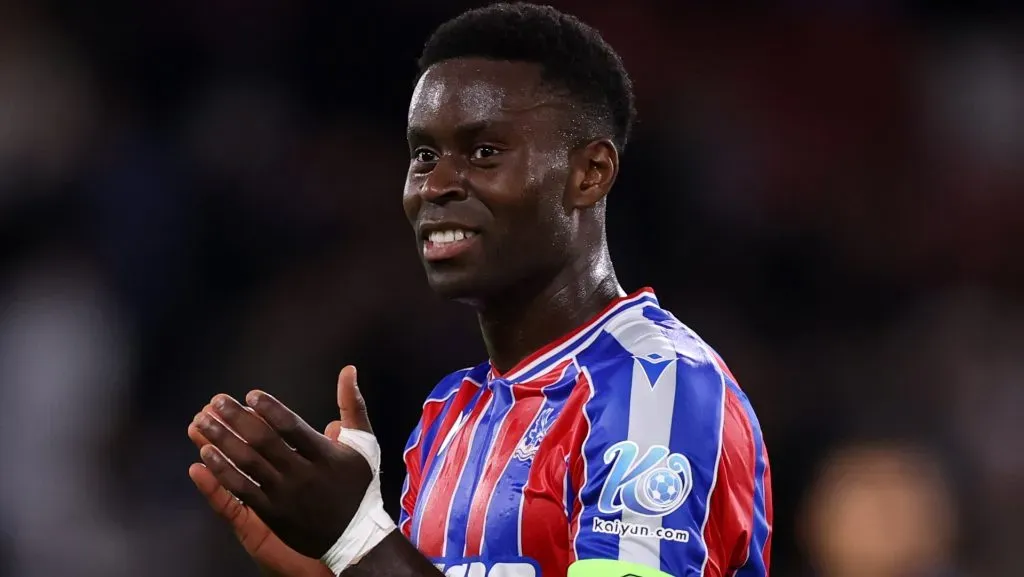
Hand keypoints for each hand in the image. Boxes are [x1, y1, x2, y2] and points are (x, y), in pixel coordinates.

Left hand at [190, 366, 374, 561]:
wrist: (355, 536)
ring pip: (248, 464)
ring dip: (222, 441)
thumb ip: (352, 405)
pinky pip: (242, 490)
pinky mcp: (272, 514)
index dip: (270, 409)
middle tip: (216, 401)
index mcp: (326, 454)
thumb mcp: (363, 443)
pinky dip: (222, 472)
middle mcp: (304, 474)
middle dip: (237, 419)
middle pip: (264, 442)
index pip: (292, 427)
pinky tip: (205, 455)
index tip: (250, 395)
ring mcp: (286, 495)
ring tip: (202, 422)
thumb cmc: (358, 484)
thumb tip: (348, 369)